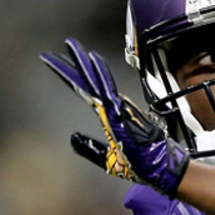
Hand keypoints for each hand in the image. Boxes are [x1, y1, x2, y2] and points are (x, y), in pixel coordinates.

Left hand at [41, 38, 189, 196]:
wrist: (158, 169)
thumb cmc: (140, 164)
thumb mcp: (108, 158)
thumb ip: (90, 148)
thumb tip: (72, 138)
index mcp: (108, 115)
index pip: (85, 91)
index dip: (70, 76)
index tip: (56, 62)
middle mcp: (112, 106)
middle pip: (87, 81)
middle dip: (71, 64)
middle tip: (56, 49)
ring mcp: (117, 107)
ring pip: (95, 80)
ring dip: (82, 63)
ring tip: (70, 45)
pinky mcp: (121, 112)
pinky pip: (108, 89)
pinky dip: (100, 74)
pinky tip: (92, 60)